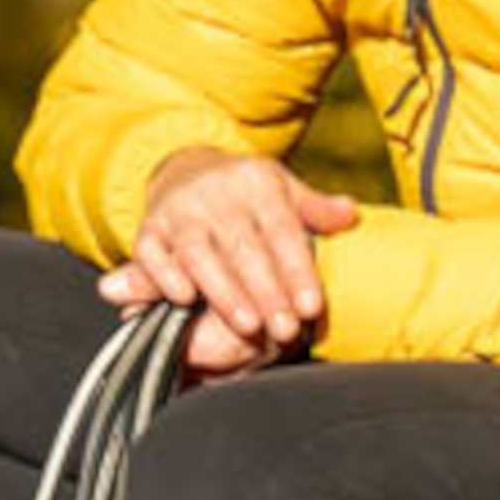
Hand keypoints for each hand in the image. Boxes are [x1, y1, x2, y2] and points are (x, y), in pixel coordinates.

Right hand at [99, 146, 359, 377]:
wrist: (186, 169)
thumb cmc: (245, 193)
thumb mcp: (284, 191)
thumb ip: (316, 209)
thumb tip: (351, 214)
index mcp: (255, 182)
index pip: (281, 231)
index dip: (297, 270)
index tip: (311, 307)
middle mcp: (214, 195)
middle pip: (242, 248)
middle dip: (266, 292)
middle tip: (285, 330)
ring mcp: (177, 211)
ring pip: (199, 254)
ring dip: (223, 292)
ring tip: (248, 326)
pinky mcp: (148, 230)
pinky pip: (151, 253)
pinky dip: (165, 276)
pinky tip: (185, 301)